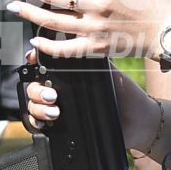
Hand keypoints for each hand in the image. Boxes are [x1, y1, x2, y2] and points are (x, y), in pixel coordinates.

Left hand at [8, 0, 170, 58]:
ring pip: (53, 21)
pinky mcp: (95, 48)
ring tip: (15, 6)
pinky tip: (35, 39)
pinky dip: (47, 45)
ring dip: (29, 13)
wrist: (162, 31)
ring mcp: (94, 28)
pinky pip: (65, 49)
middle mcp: (96, 6)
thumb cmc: (146, 2)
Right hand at [23, 62, 162, 156]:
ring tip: (55, 111)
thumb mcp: (108, 70)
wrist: (138, 121)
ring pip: (32, 105)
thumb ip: (90, 56)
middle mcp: (62, 91)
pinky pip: (38, 125)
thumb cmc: (126, 94)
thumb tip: (71, 41)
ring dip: (37, 107)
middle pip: (33, 86)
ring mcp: (59, 109)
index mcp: (70, 75)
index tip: (33, 59)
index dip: (34, 62)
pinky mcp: (61, 128)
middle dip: (37, 90)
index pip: (43, 66)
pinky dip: (36, 122)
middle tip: (52, 95)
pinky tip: (45, 122)